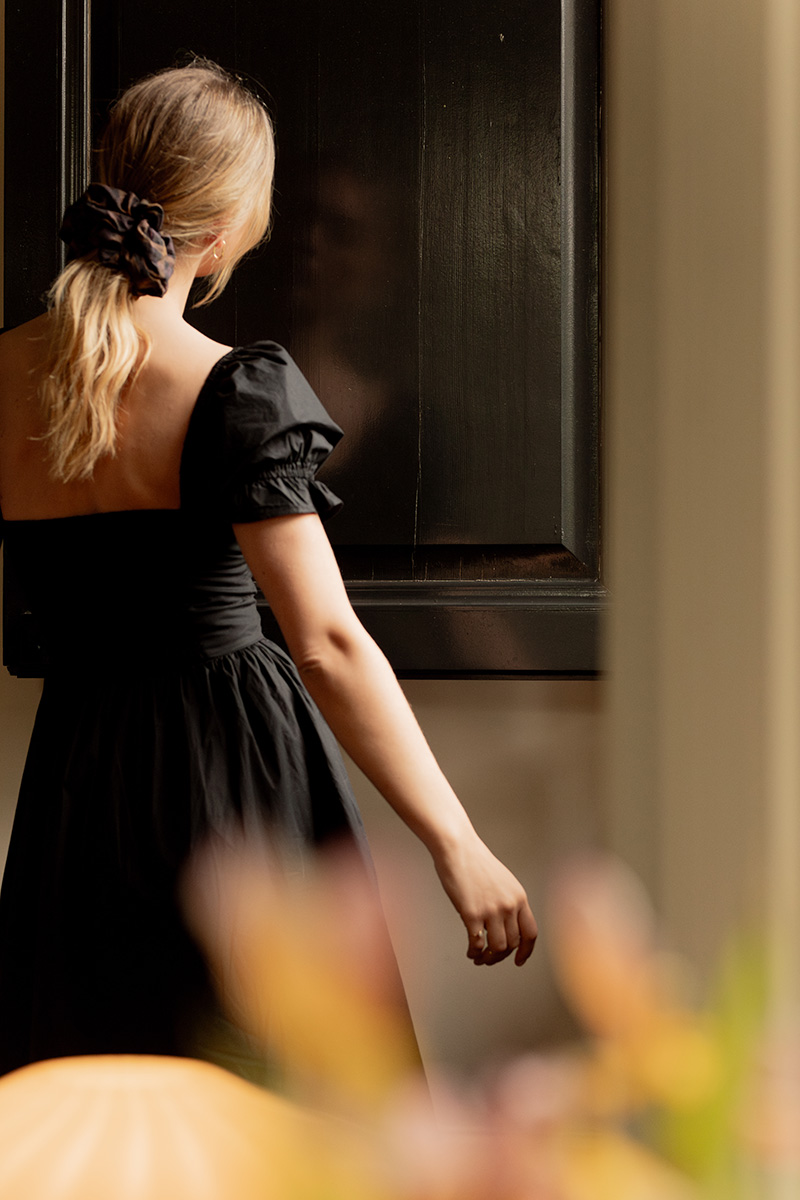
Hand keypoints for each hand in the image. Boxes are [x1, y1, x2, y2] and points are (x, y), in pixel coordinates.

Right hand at [432, 833, 537, 965]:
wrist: (457, 848)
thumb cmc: (475, 862)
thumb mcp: (502, 881)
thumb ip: (507, 901)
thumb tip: (505, 925)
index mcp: (519, 897)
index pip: (530, 933)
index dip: (526, 951)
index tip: (519, 960)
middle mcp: (509, 905)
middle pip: (512, 943)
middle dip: (501, 956)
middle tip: (490, 958)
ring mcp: (491, 910)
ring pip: (497, 948)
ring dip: (488, 958)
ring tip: (479, 957)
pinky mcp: (472, 913)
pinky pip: (477, 943)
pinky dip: (474, 952)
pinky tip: (470, 952)